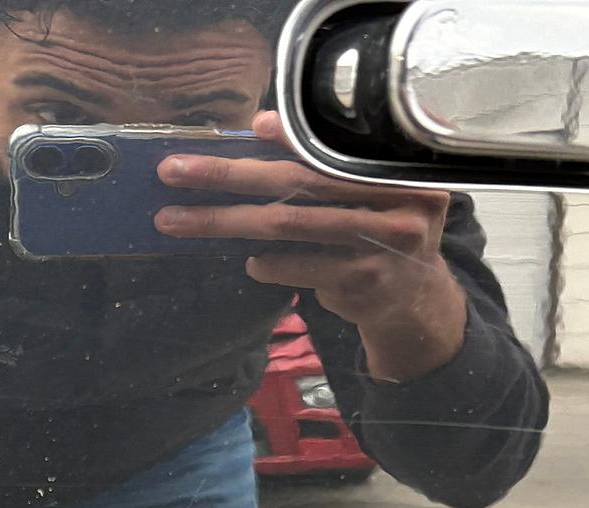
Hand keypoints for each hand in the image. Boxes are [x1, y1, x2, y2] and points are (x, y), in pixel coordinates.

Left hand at [154, 111, 467, 383]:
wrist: (414, 299)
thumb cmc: (378, 228)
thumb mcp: (366, 188)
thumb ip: (321, 159)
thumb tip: (261, 127)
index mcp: (397, 168)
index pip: (332, 147)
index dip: (289, 137)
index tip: (245, 130)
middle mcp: (397, 202)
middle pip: (298, 183)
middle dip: (229, 176)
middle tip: (174, 171)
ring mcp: (379, 246)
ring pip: (286, 226)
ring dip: (225, 222)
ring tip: (176, 219)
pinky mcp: (358, 283)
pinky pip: (294, 267)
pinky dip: (266, 263)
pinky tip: (251, 261)